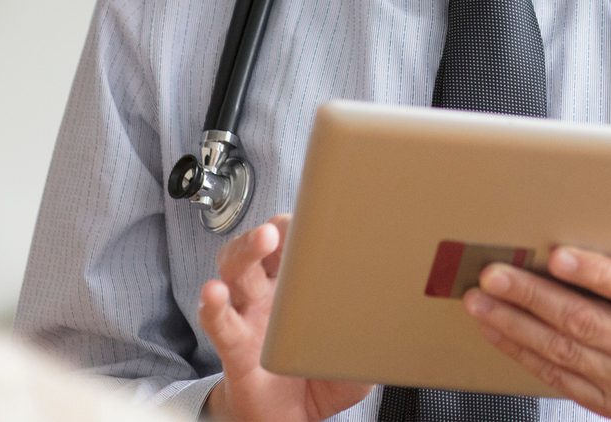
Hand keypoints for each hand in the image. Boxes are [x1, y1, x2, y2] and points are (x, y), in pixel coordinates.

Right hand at [198, 214, 370, 421]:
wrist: (291, 419)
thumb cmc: (321, 377)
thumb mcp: (358, 353)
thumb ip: (373, 333)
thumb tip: (396, 316)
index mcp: (300, 286)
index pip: (297, 242)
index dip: (302, 224)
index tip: (318, 210)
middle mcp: (271, 293)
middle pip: (262, 248)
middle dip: (272, 229)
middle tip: (285, 224)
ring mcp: (250, 316)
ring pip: (237, 271)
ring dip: (245, 251)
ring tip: (261, 241)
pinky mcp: (235, 348)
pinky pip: (220, 323)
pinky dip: (214, 306)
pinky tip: (215, 294)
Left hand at [465, 248, 610, 421]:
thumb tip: (604, 217)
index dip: (594, 272)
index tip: (555, 255)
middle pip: (586, 323)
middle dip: (532, 296)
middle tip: (494, 275)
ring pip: (563, 353)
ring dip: (515, 325)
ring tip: (482, 301)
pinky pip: (557, 377)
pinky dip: (522, 352)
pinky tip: (499, 330)